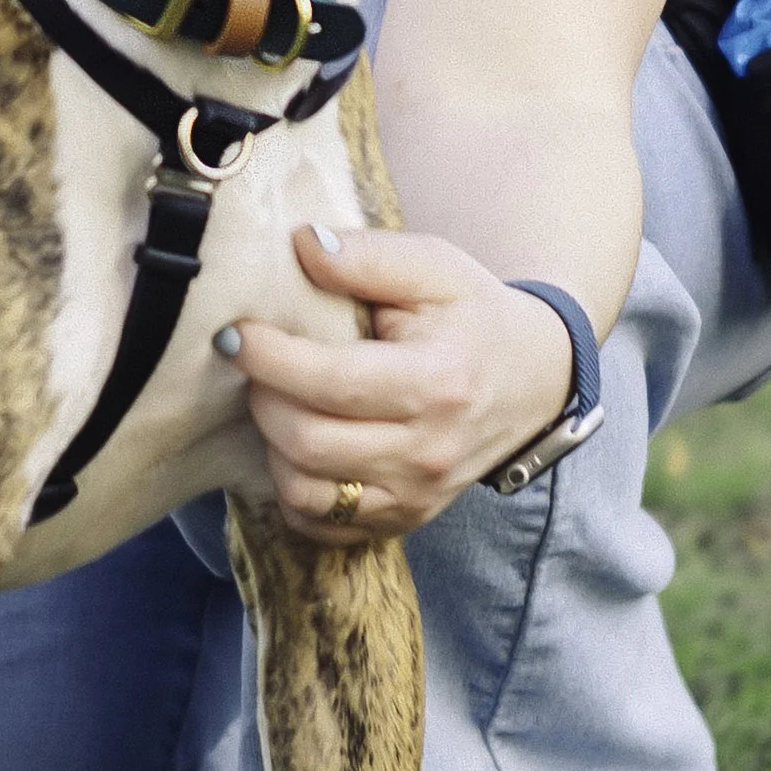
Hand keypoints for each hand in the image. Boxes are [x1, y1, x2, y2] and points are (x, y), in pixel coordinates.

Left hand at [222, 228, 578, 543]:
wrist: (534, 382)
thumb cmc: (475, 317)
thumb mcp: (435, 268)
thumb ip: (368, 256)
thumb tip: (303, 246)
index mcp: (438, 383)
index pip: (332, 383)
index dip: (269, 358)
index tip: (236, 334)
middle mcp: (428, 451)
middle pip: (308, 442)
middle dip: (262, 398)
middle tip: (256, 363)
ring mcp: (416, 496)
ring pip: (306, 492)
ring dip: (272, 445)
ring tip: (278, 400)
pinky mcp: (404, 519)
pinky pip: (322, 524)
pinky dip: (292, 490)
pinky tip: (296, 446)